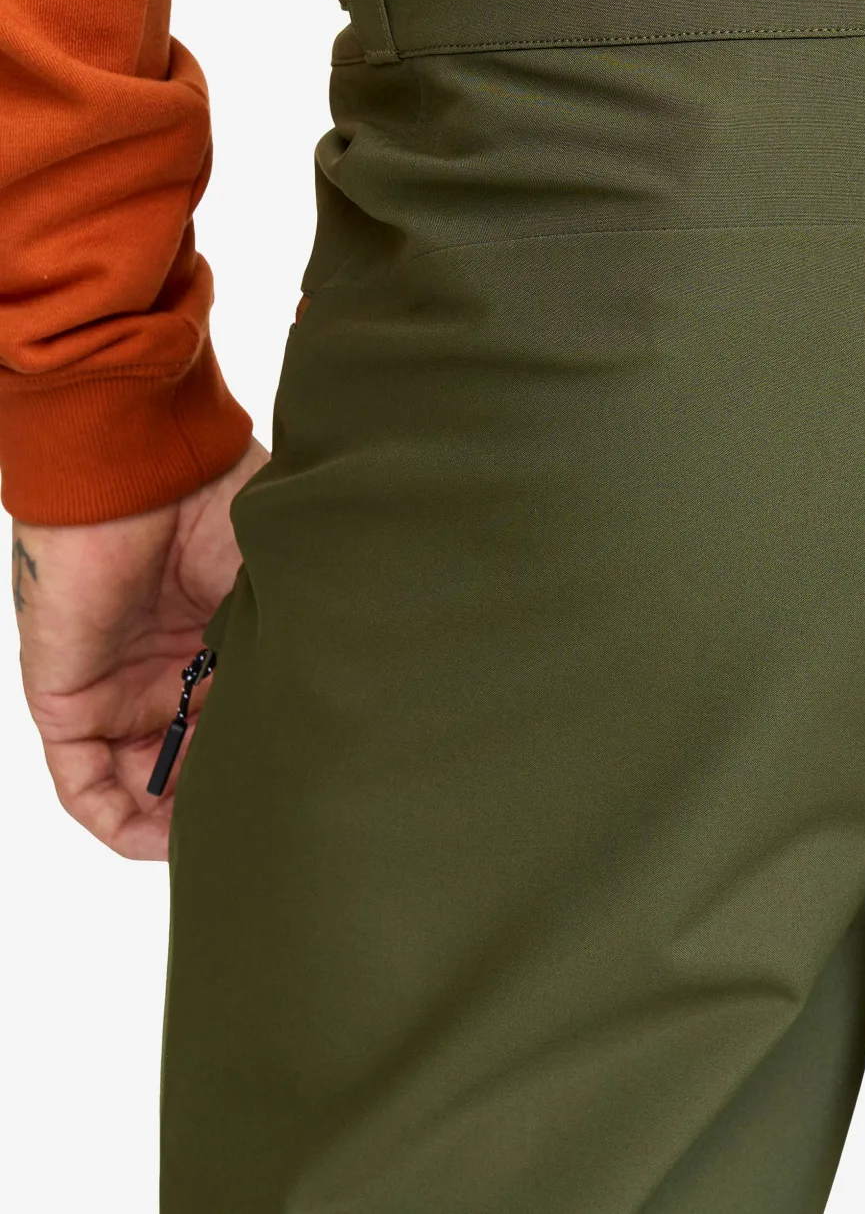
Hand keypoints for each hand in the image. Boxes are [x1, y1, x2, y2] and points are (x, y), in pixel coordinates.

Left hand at [12, 439, 268, 859]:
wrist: (142, 469)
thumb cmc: (220, 504)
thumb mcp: (279, 585)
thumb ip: (296, 640)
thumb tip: (347, 704)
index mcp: (223, 636)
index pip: (243, 718)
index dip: (267, 759)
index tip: (304, 792)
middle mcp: (170, 667)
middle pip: (195, 759)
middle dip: (224, 798)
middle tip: (266, 829)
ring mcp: (118, 686)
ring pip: (141, 782)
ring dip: (175, 820)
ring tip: (217, 845)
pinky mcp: (67, 700)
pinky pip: (83, 781)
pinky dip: (118, 819)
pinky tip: (161, 839)